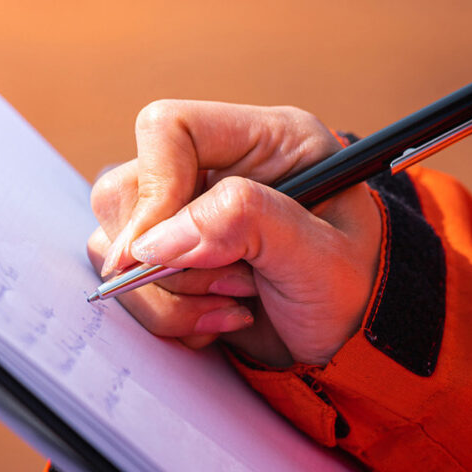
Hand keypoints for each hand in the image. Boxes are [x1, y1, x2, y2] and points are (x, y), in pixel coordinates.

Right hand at [87, 100, 381, 365]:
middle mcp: (219, 167)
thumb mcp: (319, 255)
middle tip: (234, 285)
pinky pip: (129, 283)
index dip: (155, 188)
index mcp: (266, 139)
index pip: (169, 129)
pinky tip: (221, 320)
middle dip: (170, 258)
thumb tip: (156, 239)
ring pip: (116, 243)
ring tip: (236, 305)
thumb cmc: (355, 291)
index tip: (161, 251)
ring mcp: (189, 214)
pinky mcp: (174, 258)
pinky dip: (170, 314)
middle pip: (126, 190)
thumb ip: (246, 224)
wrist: (355, 342)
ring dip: (171, 293)